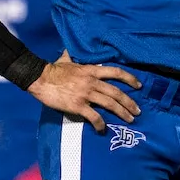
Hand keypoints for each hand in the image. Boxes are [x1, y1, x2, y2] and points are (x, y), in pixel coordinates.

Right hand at [26, 54, 141, 133]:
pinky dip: (100, 124)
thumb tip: (70, 50)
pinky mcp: (77, 106)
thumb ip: (72, 56)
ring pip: (110, 104)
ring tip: (130, 120)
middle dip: (129, 102)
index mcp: (91, 70)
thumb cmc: (53, 69)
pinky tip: (103, 129)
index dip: (130, 79)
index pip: (116, 72)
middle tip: (137, 111)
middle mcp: (92, 82)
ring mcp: (86, 94)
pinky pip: (94, 116)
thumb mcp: (66, 59)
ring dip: (122, 113)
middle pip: (116, 92)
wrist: (40, 79)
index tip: (139, 85)